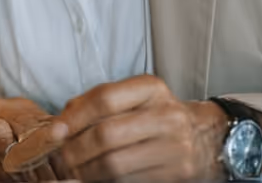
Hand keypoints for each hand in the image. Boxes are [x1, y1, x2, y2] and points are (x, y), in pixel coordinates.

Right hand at [0, 98, 68, 180]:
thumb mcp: (18, 144)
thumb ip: (39, 152)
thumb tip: (71, 169)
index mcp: (20, 109)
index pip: (46, 125)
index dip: (59, 150)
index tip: (70, 172)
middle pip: (27, 128)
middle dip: (44, 155)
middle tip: (55, 178)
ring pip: (2, 137)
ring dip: (19, 165)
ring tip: (30, 180)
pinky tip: (4, 178)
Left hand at [56, 74, 227, 182]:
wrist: (207, 137)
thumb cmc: (155, 114)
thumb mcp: (132, 97)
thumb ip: (94, 103)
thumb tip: (59, 126)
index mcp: (151, 88)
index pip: (104, 98)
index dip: (75, 116)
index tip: (55, 132)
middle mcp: (167, 115)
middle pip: (107, 134)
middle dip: (76, 150)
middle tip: (58, 158)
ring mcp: (176, 147)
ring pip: (116, 164)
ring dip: (86, 171)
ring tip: (72, 171)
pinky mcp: (179, 174)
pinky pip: (131, 181)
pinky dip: (106, 182)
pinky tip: (94, 178)